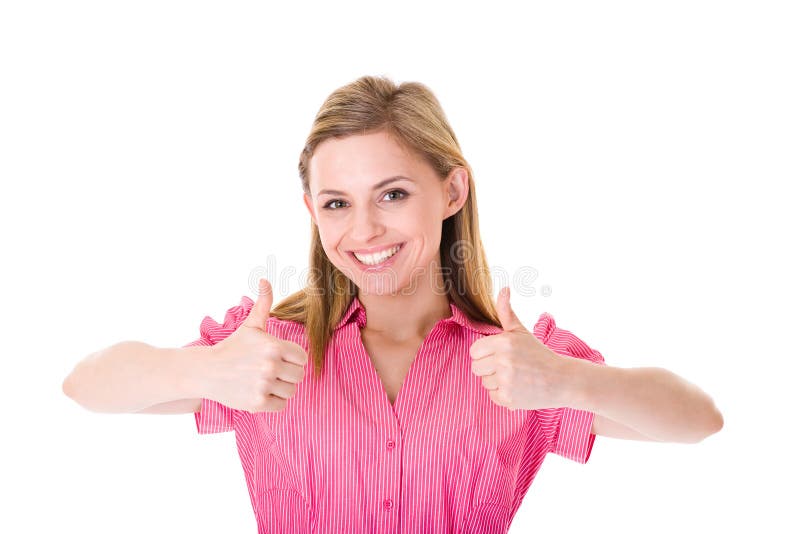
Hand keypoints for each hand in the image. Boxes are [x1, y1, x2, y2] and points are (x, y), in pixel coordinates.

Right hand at [206, 278, 308, 412]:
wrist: (206, 371)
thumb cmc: (233, 347)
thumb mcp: (250, 325)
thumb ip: (263, 304)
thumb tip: (265, 279)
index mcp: (274, 347)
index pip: (303, 358)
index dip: (293, 359)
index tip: (279, 359)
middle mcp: (271, 366)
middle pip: (299, 376)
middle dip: (287, 374)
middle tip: (270, 371)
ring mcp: (264, 386)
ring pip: (291, 392)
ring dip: (281, 389)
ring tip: (264, 381)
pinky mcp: (257, 404)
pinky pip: (281, 406)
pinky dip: (273, 402)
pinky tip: (260, 392)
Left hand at [469, 287, 570, 410]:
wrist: (562, 380)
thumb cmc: (538, 354)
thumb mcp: (521, 331)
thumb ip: (506, 312)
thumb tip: (504, 289)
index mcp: (503, 342)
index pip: (474, 351)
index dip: (484, 353)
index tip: (499, 355)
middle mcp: (503, 361)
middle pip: (476, 368)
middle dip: (489, 368)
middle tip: (509, 367)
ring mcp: (506, 381)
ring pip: (484, 383)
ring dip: (496, 382)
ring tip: (515, 377)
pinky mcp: (508, 398)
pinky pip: (493, 396)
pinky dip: (503, 395)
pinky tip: (518, 388)